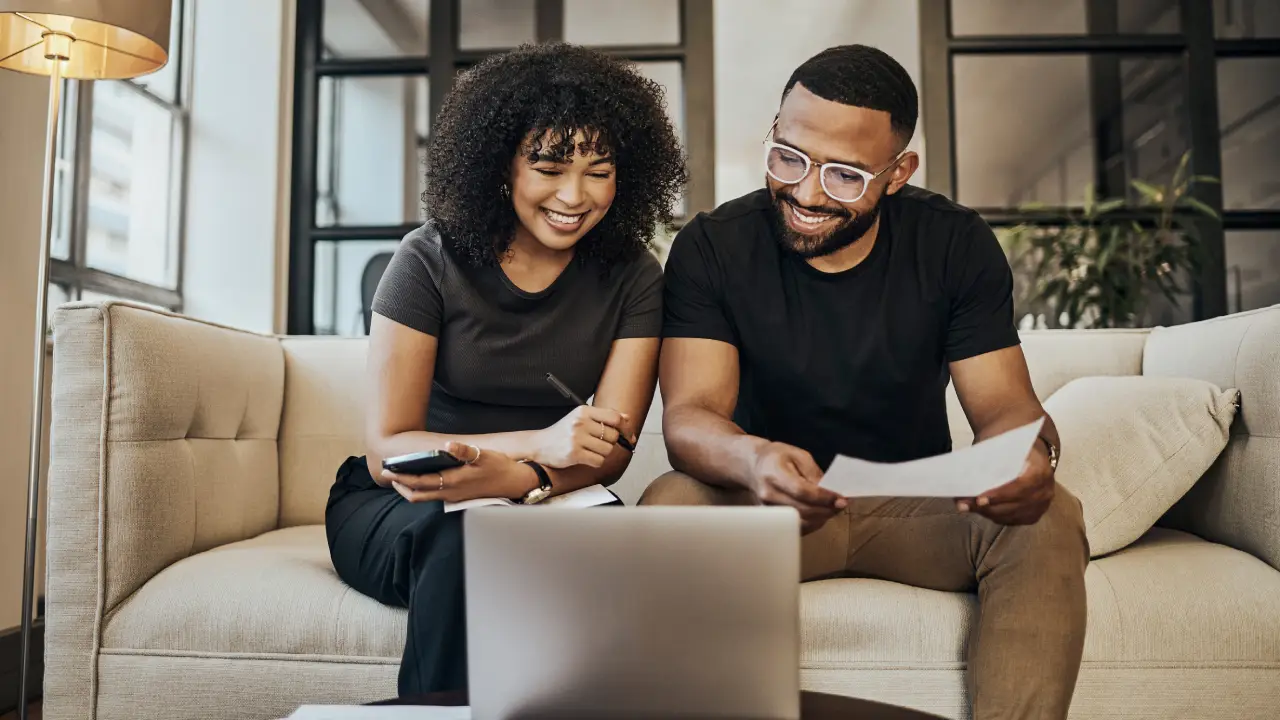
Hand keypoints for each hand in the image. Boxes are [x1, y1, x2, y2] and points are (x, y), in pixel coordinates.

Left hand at [382, 441, 536, 503]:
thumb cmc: (499, 467)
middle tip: (388, 475)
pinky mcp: (458, 497)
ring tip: (401, 477)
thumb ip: (464, 450)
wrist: (515, 482)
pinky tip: (422, 479)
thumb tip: (448, 445)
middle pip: (417, 495)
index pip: (420, 483)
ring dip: (410, 489)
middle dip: (400, 486)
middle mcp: (450, 493)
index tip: (388, 471)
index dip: (402, 478)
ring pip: (424, 497)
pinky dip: (421, 489)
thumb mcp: (483, 455)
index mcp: (452, 482)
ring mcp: (453, 497)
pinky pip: (433, 496)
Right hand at [533, 405, 633, 468]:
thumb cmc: (564, 432)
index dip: (624, 428)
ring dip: (602, 453)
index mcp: (584, 411)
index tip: (627, 435)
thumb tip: (627, 418)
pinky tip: (586, 458)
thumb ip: (604, 417)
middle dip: (609, 443)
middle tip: (597, 444)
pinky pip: (598, 461)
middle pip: (613, 436)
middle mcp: (580, 423)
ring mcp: (576, 438)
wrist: (540, 445)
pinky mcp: (574, 454)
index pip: (614, 417)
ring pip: (607, 450)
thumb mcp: (581, 418)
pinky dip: (595, 462)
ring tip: (590, 450)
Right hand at [749, 442, 846, 533]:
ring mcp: (769, 510)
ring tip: (832, 509)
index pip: (801, 491)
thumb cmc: (777, 457)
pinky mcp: (772, 519)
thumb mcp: (799, 455)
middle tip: (841, 505)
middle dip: (826, 510)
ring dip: (821, 518)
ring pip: (800, 522)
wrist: (754, 467)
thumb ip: (815, 474)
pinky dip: (812, 524)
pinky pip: (796, 527)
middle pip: (802, 510)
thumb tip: (831, 492)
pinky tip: (820, 515)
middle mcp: (769, 494)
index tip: (841, 499)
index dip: (824, 498)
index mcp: (774, 474)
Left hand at [956, 440, 1054, 524]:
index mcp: (1041, 470)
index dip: (999, 495)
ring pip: (1010, 515)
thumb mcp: (1002, 444)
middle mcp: (1045, 490)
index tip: (979, 499)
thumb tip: (965, 476)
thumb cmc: (1011, 444)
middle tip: (963, 504)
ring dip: (986, 512)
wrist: (1028, 449)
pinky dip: (994, 515)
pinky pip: (1012, 519)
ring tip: (966, 507)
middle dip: (986, 507)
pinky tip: (979, 509)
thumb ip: (989, 459)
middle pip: (1013, 505)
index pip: (1020, 487)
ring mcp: (1041, 505)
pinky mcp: (1034, 514)